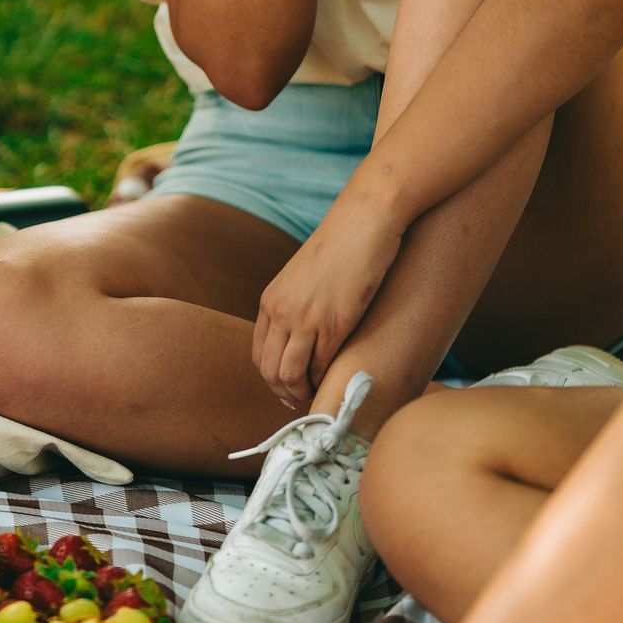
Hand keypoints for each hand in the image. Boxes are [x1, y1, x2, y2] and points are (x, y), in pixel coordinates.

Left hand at [252, 187, 404, 404]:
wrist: (364, 220)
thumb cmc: (341, 246)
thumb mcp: (304, 276)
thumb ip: (297, 303)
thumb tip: (304, 334)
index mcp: (270, 300)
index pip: (258, 354)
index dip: (272, 379)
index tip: (289, 390)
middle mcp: (280, 311)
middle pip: (268, 370)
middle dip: (283, 393)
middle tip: (303, 402)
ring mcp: (304, 318)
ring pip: (288, 374)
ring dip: (301, 394)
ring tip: (317, 398)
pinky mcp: (333, 322)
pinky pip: (320, 366)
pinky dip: (325, 380)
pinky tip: (335, 381)